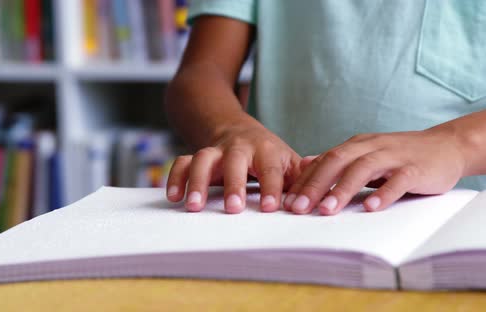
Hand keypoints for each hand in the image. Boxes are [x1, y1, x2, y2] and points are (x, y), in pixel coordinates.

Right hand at [166, 121, 301, 212]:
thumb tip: (322, 192)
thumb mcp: (288, 160)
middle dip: (233, 184)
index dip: (272, 187)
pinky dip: (175, 177)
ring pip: (203, 159)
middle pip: (234, 161)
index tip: (270, 208)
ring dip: (197, 181)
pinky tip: (174, 197)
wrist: (236, 129)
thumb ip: (303, 176)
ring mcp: (215, 151)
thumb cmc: (267, 153)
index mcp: (266, 150)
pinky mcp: (197, 156)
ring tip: (193, 207)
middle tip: (233, 209)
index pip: (271, 168)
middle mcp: (239, 148)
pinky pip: (182, 162)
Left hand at [285, 127, 466, 214]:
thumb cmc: (401, 154)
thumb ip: (337, 159)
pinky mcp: (416, 168)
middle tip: (298, 208)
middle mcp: (371, 147)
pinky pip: (398, 180)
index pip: (324, 161)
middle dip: (315, 185)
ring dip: (342, 190)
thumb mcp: (366, 153)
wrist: (447, 145)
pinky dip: (384, 193)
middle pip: (337, 162)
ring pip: (363, 169)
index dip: (304, 181)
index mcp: (356, 145)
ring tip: (327, 210)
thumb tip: (304, 163)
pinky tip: (370, 208)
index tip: (287, 201)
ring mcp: (394, 156)